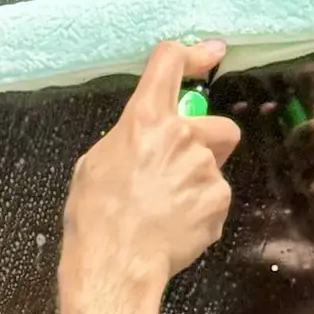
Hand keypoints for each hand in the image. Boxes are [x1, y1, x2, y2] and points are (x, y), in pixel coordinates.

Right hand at [61, 41, 239, 306]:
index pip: (169, 66)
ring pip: (214, 166)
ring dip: (198, 181)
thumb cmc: (95, 214)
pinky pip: (215, 199)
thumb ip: (128, 139)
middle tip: (179, 167)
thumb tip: (143, 140)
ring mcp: (206, 169)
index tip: (210, 52)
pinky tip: (175, 226)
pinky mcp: (219, 200)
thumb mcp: (95, 162)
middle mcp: (182, 136)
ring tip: (167, 207)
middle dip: (207, 142)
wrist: (116, 260)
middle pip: (217, 123)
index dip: (191, 54)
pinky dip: (200, 211)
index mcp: (144, 120)